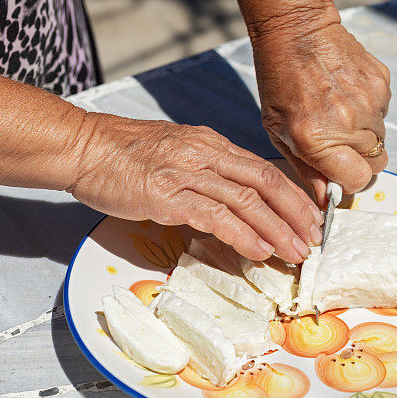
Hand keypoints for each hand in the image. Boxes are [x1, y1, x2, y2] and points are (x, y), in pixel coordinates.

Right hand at [67, 113, 323, 263]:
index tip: (311, 219)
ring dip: (276, 229)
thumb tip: (237, 202)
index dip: (293, 196)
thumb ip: (208, 173)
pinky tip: (258, 250)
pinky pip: (214, 215)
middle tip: (314, 240)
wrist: (83, 147)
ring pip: (246, 201)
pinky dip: (242, 234)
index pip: (264, 170)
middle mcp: (206, 154)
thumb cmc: (125, 154)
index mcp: (212, 144)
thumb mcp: (178, 153)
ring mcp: (187, 172)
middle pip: (265, 183)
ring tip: (294, 252)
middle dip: (295, 214)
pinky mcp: (167, 193)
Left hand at [252, 22, 390, 204]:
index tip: (338, 173)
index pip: (357, 181)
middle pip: (375, 165)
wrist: (296, 30)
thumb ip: (306, 169)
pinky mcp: (381, 83)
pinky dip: (369, 111)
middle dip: (359, 161)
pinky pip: (384, 113)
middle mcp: (349, 123)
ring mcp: (370, 102)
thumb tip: (328, 199)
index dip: (348, 181)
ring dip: (364, 135)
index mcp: (318, 139)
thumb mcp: (279, 132)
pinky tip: (346, 95)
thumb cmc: (280, 81)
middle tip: (338, 145)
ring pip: (381, 139)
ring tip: (338, 114)